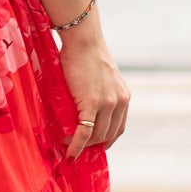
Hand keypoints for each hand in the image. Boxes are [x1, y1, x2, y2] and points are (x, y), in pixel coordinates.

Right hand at [58, 21, 130, 157]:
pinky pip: (85, 131)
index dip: (107, 139)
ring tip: (67, 145)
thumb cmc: (86, 54)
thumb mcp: (100, 77)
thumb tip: (83, 103)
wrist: (83, 40)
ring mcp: (108, 103)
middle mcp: (120, 102)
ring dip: (82, 146)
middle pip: (109, 134)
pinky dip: (76, 145)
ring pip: (97, 135)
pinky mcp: (92, 103)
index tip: (95, 145)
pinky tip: (69, 151)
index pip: (119, 127)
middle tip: (77, 148)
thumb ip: (98, 92)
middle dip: (93, 146)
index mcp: (123, 96)